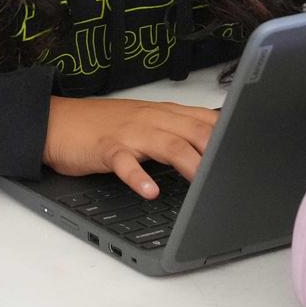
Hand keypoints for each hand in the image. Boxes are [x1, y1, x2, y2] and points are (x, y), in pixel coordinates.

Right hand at [43, 96, 219, 198]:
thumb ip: (175, 131)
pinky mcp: (107, 148)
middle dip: (217, 151)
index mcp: (164, 114)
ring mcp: (130, 133)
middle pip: (194, 131)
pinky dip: (139, 178)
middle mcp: (151, 119)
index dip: (229, 137)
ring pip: (168, 144)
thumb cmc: (103, 126)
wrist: (57, 121)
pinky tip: (150, 192)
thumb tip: (209, 147)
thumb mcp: (144, 123)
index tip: (248, 154)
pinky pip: (125, 163)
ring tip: (203, 182)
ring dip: (189, 162)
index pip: (206, 120)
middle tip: (235, 172)